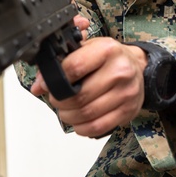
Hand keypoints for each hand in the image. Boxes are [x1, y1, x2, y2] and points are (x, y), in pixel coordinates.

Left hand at [30, 36, 147, 137]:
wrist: (137, 66)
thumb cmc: (107, 58)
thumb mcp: (85, 49)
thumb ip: (59, 63)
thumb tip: (38, 86)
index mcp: (107, 50)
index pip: (74, 67)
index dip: (55, 79)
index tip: (48, 84)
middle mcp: (120, 70)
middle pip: (79, 95)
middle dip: (60, 101)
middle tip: (56, 99)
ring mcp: (126, 93)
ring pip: (87, 114)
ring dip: (68, 116)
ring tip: (65, 110)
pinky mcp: (128, 111)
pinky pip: (98, 126)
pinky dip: (82, 127)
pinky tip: (78, 121)